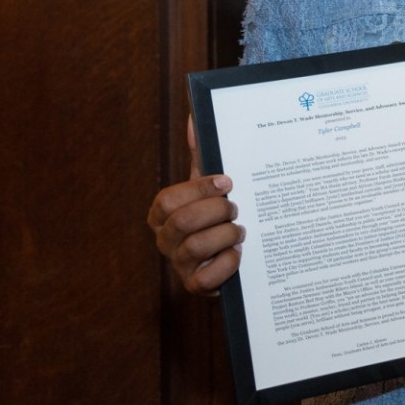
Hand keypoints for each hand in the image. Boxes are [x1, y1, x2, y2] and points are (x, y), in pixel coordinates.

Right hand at [147, 115, 244, 295]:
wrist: (235, 257)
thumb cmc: (217, 216)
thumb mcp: (209, 186)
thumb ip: (201, 155)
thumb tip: (195, 118)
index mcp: (163, 214)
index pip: (167, 200)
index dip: (198, 189)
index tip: (227, 181)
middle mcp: (166, 240)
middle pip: (181, 222)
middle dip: (216, 211)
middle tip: (237, 208)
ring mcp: (179, 265)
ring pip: (195, 247)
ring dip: (226, 235)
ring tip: (241, 230)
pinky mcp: (197, 286)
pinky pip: (208, 277)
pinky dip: (229, 263)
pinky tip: (241, 255)